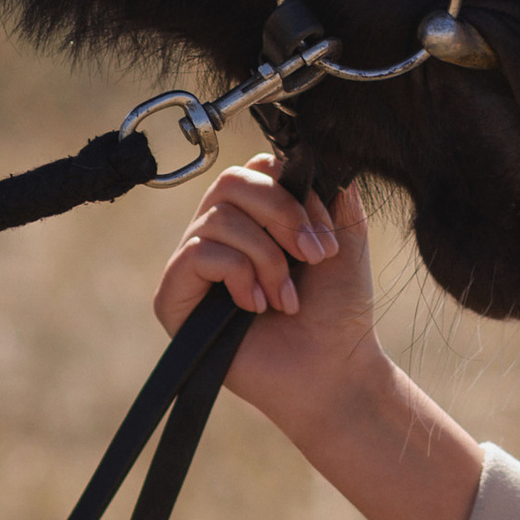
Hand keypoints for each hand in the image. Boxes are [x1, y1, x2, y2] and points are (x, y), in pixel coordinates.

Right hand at [155, 154, 373, 419]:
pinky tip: (257, 307)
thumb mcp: (346, 237)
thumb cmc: (337, 311)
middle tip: (314, 255)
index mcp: (255, 217)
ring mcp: (193, 266)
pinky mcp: (173, 298)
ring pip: (218, 218)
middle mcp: (219, 234)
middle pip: (231, 183)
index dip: (289, 190)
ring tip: (287, 296)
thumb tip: (321, 150)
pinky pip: (197, 254)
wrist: (331, 369)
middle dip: (281, 214)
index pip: (253, 169)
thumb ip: (334, 190)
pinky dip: (238, 275)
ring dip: (267, 257)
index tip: (323, 230)